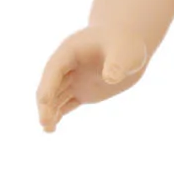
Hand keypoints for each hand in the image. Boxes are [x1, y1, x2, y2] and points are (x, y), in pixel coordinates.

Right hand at [36, 26, 150, 131]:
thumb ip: (117, 63)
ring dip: (50, 112)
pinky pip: (66, 103)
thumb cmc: (125, 42)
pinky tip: (52, 128)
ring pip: (55, 97)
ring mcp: (73, 79)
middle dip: (46, 103)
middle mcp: (67, 66)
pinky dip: (59, 114)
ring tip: (48, 130)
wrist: (129, 43)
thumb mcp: (125, 51)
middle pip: (50, 85)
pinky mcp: (81, 91)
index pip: (55, 68)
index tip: (44, 101)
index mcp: (71, 51)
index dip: (48, 84)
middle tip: (45, 122)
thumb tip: (110, 78)